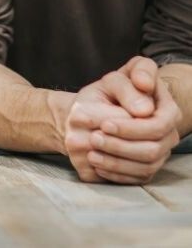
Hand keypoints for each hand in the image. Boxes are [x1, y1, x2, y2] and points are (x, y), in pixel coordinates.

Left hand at [65, 57, 180, 183]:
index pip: (159, 125)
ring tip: (92, 154)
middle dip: (121, 146)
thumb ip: (126, 86)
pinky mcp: (148, 166)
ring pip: (146, 166)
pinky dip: (116, 174)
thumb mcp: (113, 80)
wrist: (99, 108)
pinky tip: (97, 164)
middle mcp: (168, 133)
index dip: (132, 128)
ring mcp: (160, 152)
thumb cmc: (109, 91)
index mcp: (166, 107)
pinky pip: (137, 178)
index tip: (104, 124)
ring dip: (117, 162)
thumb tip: (144, 110)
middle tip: (94, 139)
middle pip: (152, 149)